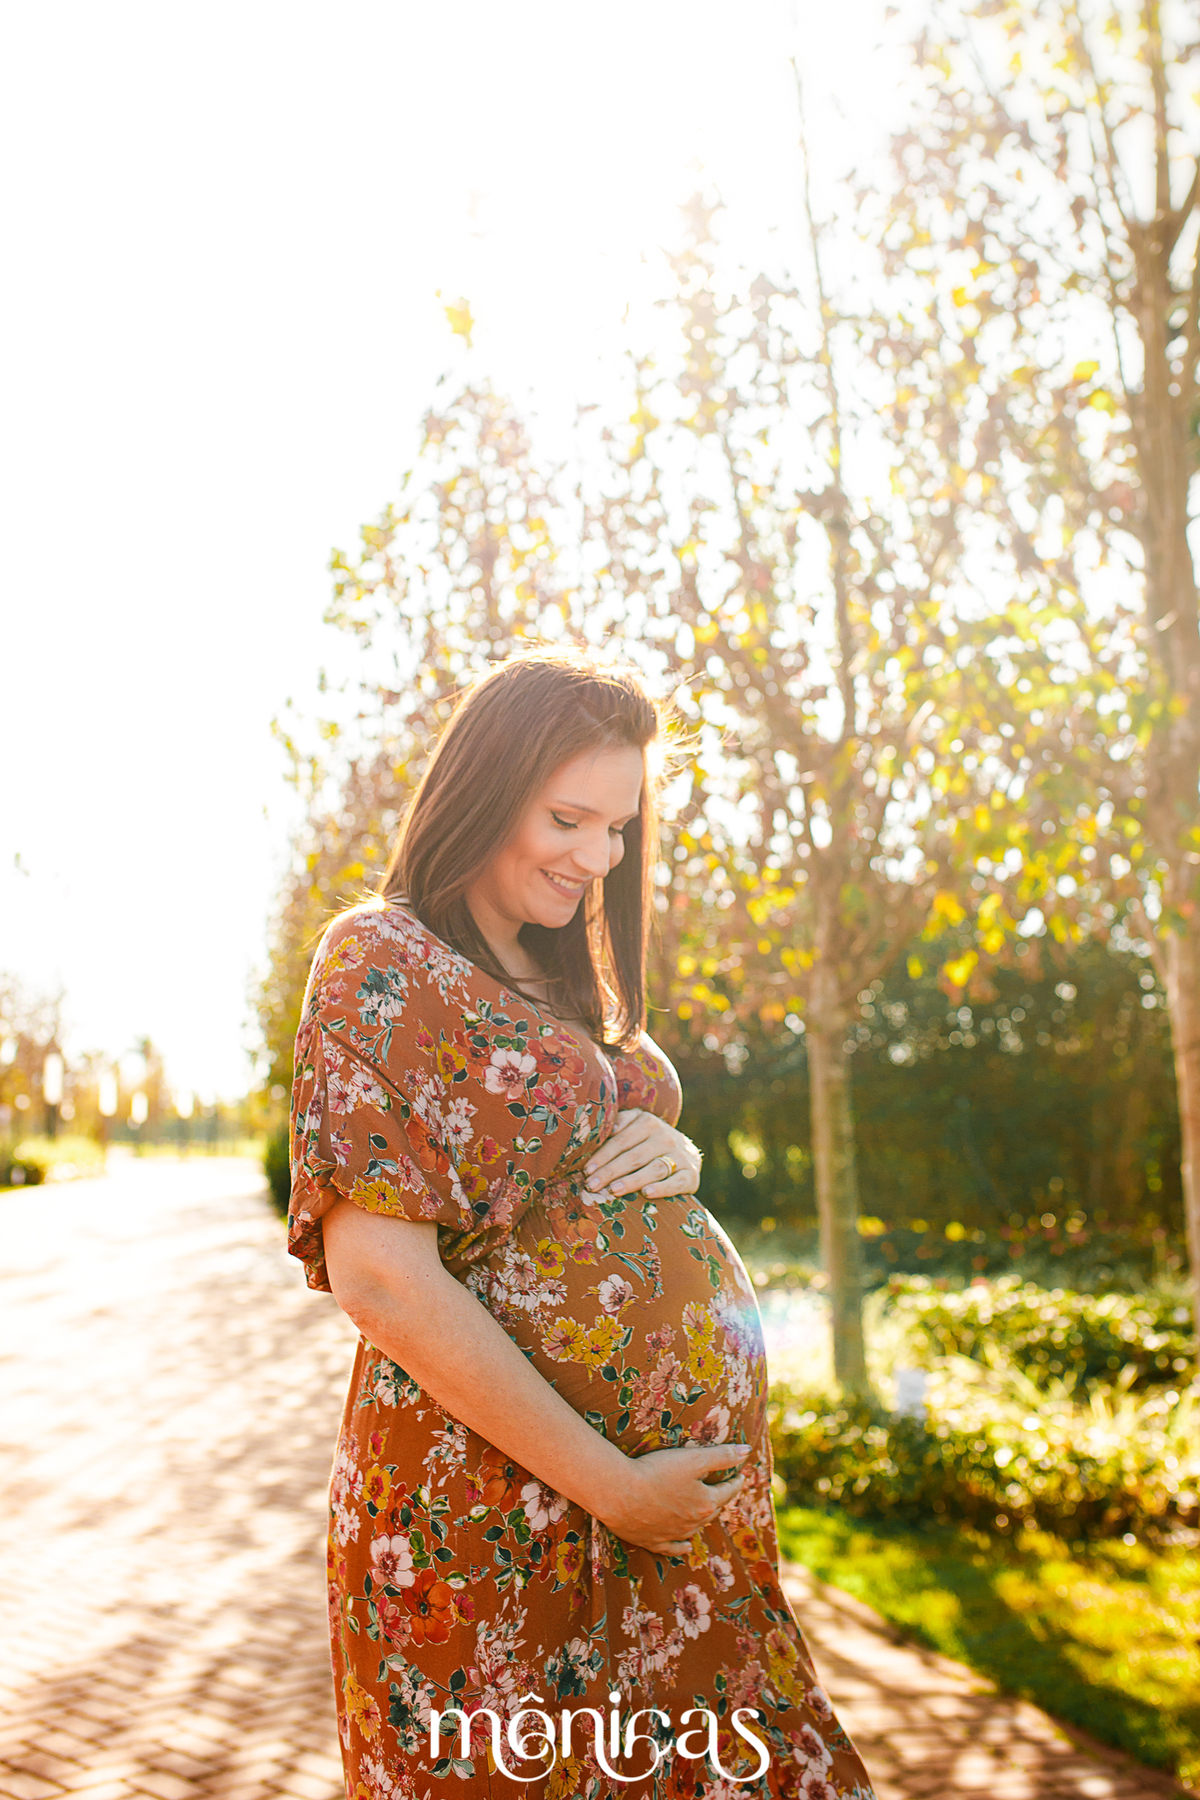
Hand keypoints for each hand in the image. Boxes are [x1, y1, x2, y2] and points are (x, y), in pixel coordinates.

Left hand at [584, 1109, 701, 1200]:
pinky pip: (676, 1182)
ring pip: (654, 1169)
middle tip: (592, 1185)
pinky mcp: (690, 1174)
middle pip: (634, 1156)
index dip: (603, 1155)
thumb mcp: (635, 1125)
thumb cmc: (649, 1141)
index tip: (587, 1170)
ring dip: (632, 1180)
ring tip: (613, 1190)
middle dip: (611, 1171)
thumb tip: (594, 1134)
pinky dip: (662, 1188)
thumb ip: (617, 1126)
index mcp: (648, 1122)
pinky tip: (646, 1194)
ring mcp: (680, 1156)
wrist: (686, 1151)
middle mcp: (665, 1137)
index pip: (621, 1140)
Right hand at [595, 1444, 750, 1555]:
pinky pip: (673, 1548)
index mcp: (705, 1503)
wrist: (619, 1493)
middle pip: (712, 1510)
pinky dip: (682, 1547)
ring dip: (703, 1521)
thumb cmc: (656, 1472)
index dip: (735, 1482)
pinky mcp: (652, 1541)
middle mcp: (692, 1523)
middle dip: (720, 1499)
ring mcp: (672, 1534)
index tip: (740, 1476)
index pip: (727, 1491)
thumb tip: (746, 1450)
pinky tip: (687, 1547)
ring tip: (707, 1512)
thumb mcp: (693, 1458)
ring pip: (695, 1529)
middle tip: (723, 1490)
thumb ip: (721, 1456)